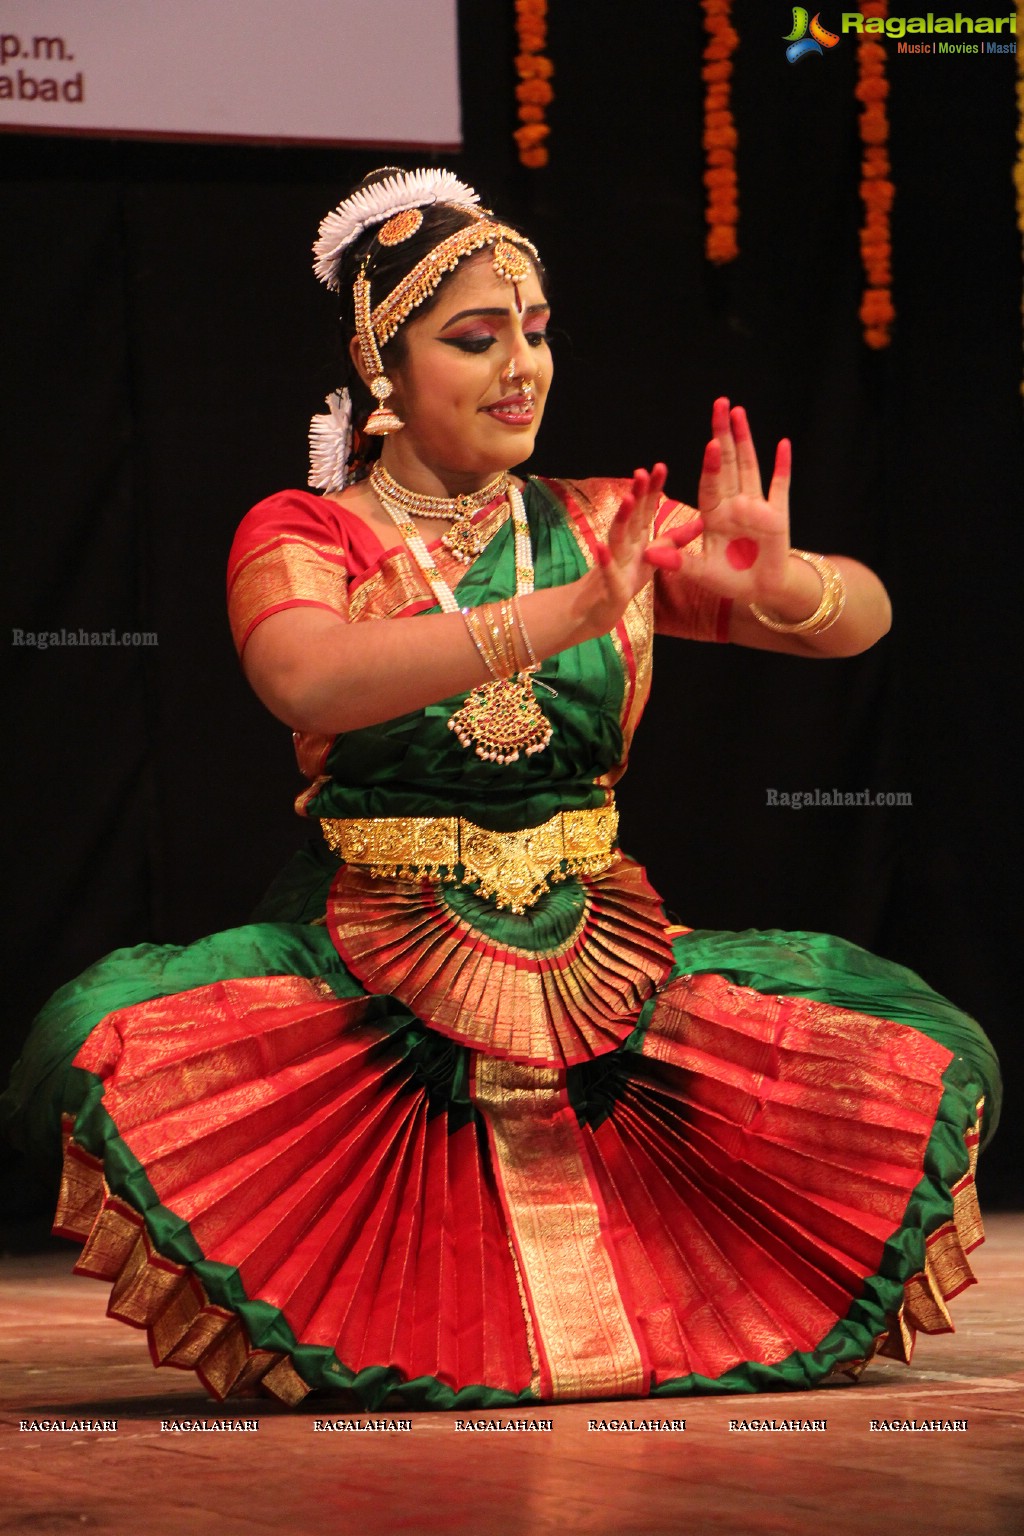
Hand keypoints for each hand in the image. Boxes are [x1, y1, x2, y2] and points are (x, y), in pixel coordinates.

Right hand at [583, 464, 703, 635]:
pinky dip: (604, 560)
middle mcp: (623, 546)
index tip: (660, 467)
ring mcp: (615, 564)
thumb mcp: (653, 560)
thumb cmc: (624, 583)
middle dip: (636, 495)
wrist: (595, 612)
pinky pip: (608, 573)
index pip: (645, 510)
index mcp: (636, 539)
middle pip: (631, 517)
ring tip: (627, 498)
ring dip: (622, 518)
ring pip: (617, 538)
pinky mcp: (610, 587)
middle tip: (642, 472)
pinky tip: (600, 547)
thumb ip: (674, 541)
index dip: (652, 490)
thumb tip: (701, 521)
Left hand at [682, 398, 793, 604]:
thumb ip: (677, 562)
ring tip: (739, 413)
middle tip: (719, 404)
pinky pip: (780, 487)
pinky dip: (783, 467)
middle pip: (727, 463)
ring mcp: (757, 506)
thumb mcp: (701, 572)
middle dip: (723, 434)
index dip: (710, 464)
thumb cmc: (729, 579)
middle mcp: (734, 504)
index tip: (709, 442)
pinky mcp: (778, 515)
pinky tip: (783, 445)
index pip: (709, 483)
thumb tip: (647, 555)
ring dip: (746, 441)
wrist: (761, 591)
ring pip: (750, 467)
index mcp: (713, 514)